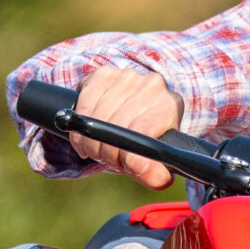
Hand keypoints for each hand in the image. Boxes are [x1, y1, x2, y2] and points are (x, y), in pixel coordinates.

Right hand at [70, 67, 181, 188]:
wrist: (137, 109)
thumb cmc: (148, 138)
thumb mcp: (155, 159)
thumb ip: (155, 173)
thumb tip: (144, 170)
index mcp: (170, 106)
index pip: (143, 132)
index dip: (129, 155)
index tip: (124, 166)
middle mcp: (151, 85)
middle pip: (118, 127)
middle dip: (108, 153)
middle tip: (110, 160)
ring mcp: (126, 77)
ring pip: (98, 120)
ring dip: (92, 144)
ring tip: (100, 150)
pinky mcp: (103, 75)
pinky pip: (84, 109)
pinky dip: (80, 130)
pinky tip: (86, 137)